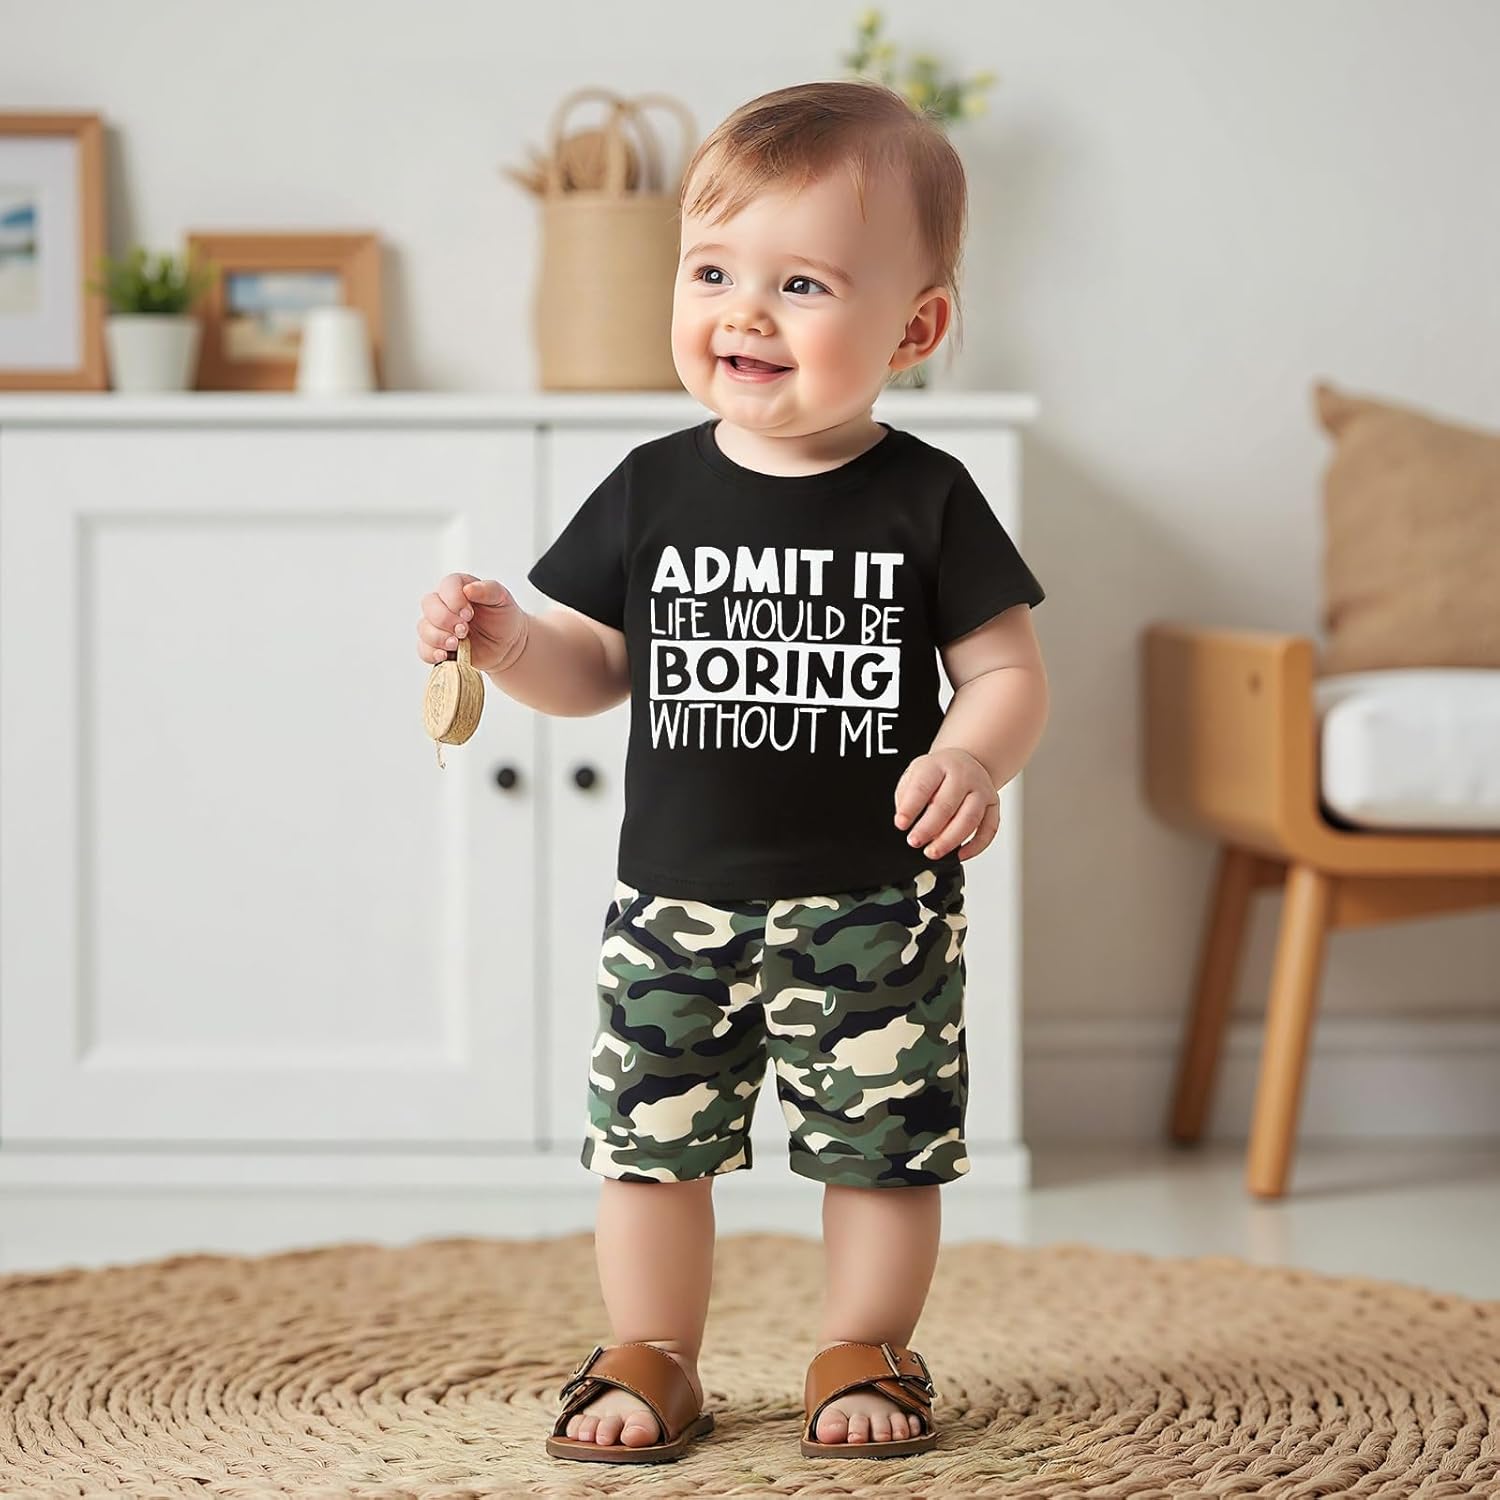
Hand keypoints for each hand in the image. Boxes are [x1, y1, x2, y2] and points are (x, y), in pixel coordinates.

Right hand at [417, 572, 528, 673]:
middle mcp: (444, 604)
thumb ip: (489, 589)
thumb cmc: (503, 617)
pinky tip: (445, 655)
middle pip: (429, 605)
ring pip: (424, 628)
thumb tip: (469, 589)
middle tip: (464, 630)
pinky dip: (431, 653)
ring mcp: (438, 625)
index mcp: (458, 587)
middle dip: (445, 619)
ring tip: (457, 644)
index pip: (446, 586)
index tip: (469, 614)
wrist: (507, 644)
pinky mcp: (437, 645)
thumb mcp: (502, 599)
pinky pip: (424, 649)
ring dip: (438, 637)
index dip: (454, 600)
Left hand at [893, 748, 999, 862]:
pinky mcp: (993, 805)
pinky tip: (960, 855)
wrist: (965, 762)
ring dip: (950, 840)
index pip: (923, 787)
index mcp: (939, 766)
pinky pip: (989, 829)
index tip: (901, 824)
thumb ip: (907, 797)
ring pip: (970, 819)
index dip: (910, 808)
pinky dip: (976, 846)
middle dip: (928, 828)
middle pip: (947, 805)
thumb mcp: (915, 774)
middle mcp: (963, 776)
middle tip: (914, 842)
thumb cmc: (938, 773)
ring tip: (933, 851)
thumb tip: (905, 821)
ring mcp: (981, 790)